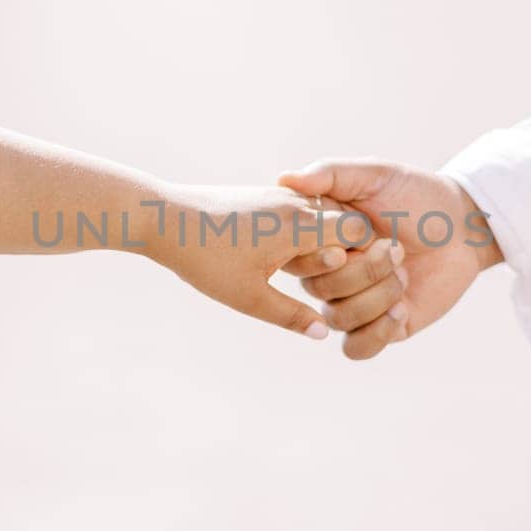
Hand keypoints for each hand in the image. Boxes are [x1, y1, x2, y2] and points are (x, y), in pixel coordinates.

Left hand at [147, 183, 368, 340]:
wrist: (162, 218)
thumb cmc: (204, 259)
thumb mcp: (248, 297)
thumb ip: (291, 316)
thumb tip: (325, 333)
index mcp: (299, 226)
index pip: (358, 231)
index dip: (367, 257)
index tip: (362, 282)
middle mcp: (295, 205)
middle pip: (346, 221)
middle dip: (351, 250)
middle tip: (346, 281)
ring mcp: (279, 197)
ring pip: (322, 214)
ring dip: (326, 241)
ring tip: (316, 271)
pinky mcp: (263, 197)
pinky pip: (300, 211)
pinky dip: (306, 232)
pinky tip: (292, 256)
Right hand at [278, 159, 501, 359]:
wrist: (463, 227)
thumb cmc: (417, 195)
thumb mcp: (374, 174)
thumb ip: (330, 173)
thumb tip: (284, 179)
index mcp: (321, 238)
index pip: (297, 257)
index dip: (326, 251)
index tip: (361, 232)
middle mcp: (330, 272)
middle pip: (319, 289)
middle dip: (364, 270)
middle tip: (396, 248)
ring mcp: (353, 302)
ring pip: (337, 319)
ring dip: (377, 297)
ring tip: (404, 275)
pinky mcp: (378, 328)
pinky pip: (356, 348)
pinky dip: (377, 332)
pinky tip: (401, 309)